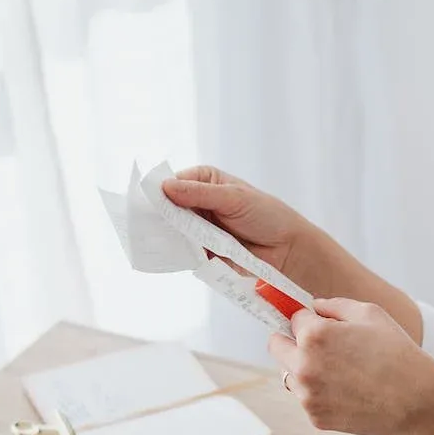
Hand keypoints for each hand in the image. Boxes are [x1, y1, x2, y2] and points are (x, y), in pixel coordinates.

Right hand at [161, 166, 310, 276]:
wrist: (287, 249)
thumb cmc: (266, 214)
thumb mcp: (234, 197)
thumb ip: (201, 193)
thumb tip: (166, 187)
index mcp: (204, 180)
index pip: (173, 182)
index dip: (159, 191)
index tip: (146, 202)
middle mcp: (198, 202)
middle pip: (168, 207)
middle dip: (160, 215)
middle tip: (147, 223)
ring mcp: (199, 227)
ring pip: (173, 230)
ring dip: (168, 235)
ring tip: (158, 239)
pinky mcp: (202, 250)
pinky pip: (183, 251)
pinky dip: (179, 253)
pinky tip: (172, 254)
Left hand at [269, 297, 433, 434]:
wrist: (416, 402)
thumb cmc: (397, 353)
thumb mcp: (370, 313)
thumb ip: (333, 305)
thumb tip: (313, 308)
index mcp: (314, 335)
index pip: (292, 318)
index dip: (307, 318)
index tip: (312, 321)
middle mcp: (303, 365)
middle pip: (277, 345)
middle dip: (293, 340)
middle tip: (319, 344)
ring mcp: (307, 394)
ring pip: (289, 373)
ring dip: (303, 367)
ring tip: (339, 369)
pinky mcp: (315, 416)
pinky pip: (306, 397)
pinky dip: (319, 392)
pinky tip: (347, 389)